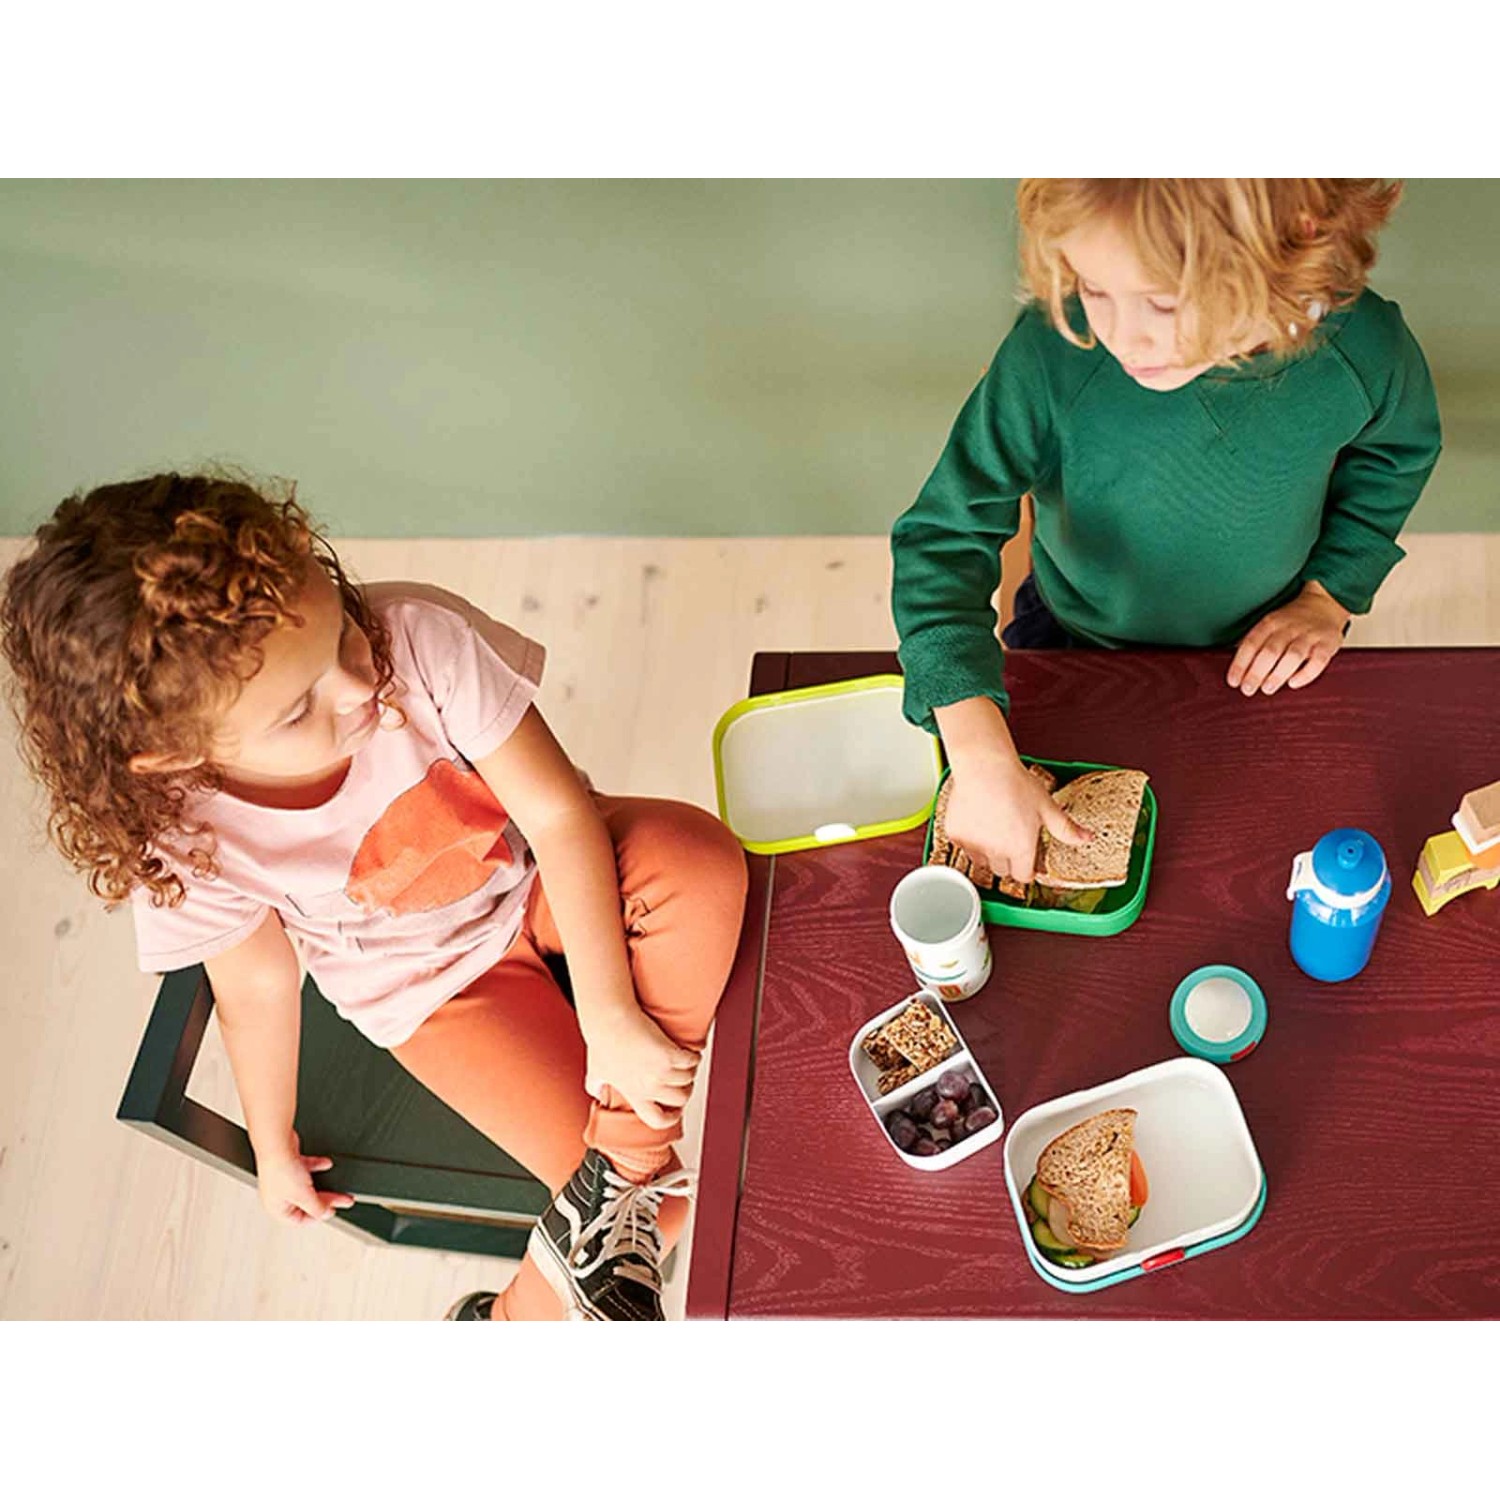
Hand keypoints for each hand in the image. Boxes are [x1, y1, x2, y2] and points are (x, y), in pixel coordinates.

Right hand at [255, 1131, 355, 1224]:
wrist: (277, 1143)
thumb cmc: (280, 1170)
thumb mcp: (303, 1195)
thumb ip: (317, 1207)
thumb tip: (325, 1215)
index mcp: (277, 1208)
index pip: (300, 1219)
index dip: (317, 1216)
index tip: (332, 1211)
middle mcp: (279, 1195)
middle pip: (308, 1202)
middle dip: (328, 1200)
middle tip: (344, 1199)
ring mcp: (284, 1178)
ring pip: (309, 1185)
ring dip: (325, 1184)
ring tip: (339, 1184)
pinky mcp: (290, 1164)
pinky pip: (308, 1168)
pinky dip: (318, 1166)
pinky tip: (327, 1164)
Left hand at [583, 1004, 700, 1130]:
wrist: (608, 1019)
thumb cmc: (602, 1040)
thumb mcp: (596, 1070)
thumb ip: (595, 1085)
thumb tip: (597, 1091)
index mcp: (633, 1093)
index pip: (657, 1120)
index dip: (670, 1118)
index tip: (674, 1110)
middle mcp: (648, 1086)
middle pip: (680, 1099)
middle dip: (684, 1089)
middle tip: (683, 1078)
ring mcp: (660, 1072)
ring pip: (688, 1078)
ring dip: (690, 1070)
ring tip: (686, 1062)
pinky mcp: (669, 1054)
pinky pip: (692, 1060)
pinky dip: (694, 1056)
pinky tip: (691, 1051)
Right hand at [942, 752, 1090, 885]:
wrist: (984, 766)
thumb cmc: (1014, 782)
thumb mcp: (1046, 806)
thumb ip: (1065, 828)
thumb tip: (1085, 838)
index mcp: (1021, 848)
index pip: (1024, 877)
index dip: (1027, 869)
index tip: (1027, 861)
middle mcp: (996, 851)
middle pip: (1002, 871)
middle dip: (1008, 860)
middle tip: (1010, 838)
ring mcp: (974, 844)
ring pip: (981, 861)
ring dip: (988, 852)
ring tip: (993, 828)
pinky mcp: (956, 835)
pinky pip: (963, 846)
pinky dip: (969, 838)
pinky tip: (978, 819)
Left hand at [1227, 581, 1350, 696]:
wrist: (1323, 606)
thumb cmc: (1290, 624)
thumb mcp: (1269, 626)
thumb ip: (1254, 644)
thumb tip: (1236, 671)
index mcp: (1270, 623)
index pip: (1251, 643)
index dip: (1240, 664)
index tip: (1233, 681)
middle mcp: (1289, 628)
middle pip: (1270, 651)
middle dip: (1256, 672)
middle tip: (1247, 689)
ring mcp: (1309, 636)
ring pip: (1293, 656)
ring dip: (1278, 674)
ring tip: (1267, 689)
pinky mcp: (1328, 644)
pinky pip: (1318, 660)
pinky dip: (1306, 674)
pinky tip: (1293, 683)